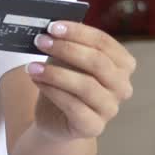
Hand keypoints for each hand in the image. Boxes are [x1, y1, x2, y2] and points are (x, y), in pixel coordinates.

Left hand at [26, 21, 135, 141]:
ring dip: (55, 73)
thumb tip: (51, 28)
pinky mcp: (94, 127)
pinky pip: (74, 106)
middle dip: (66, 49)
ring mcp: (110, 108)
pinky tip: (37, 81)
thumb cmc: (65, 82)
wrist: (56, 117)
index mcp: (122, 64)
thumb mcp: (66, 58)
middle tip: (41, 42)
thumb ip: (66, 43)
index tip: (53, 27)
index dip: (78, 32)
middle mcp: (122, 86)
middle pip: (97, 62)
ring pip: (86, 86)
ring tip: (32, 66)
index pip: (103, 42)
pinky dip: (52, 91)